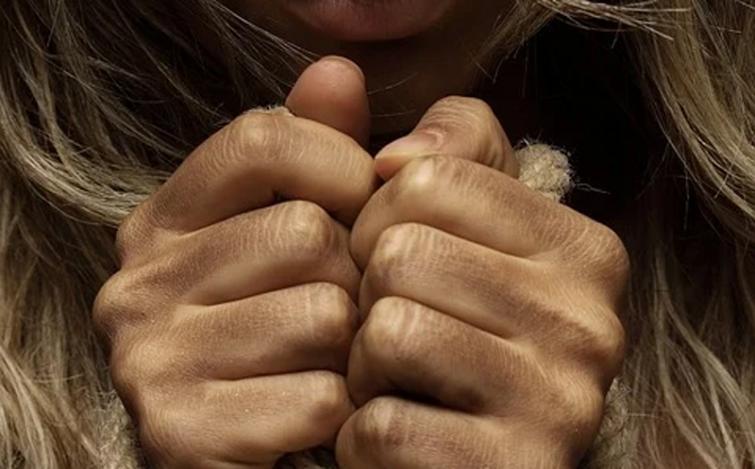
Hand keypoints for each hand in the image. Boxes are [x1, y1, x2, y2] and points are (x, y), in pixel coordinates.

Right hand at [93, 57, 375, 467]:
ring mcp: (147, 359)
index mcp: (165, 219)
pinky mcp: (181, 433)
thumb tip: (337, 70)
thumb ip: (324, 147)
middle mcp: (136, 280)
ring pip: (323, 314)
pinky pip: (319, 397)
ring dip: (350, 347)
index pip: (264, 136)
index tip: (359, 209)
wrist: (275, 451)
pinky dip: (340, 410)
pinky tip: (311, 415)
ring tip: (323, 363)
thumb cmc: (303, 328)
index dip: (340, 166)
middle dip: (350, 278)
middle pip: (307, 233)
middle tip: (334, 316)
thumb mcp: (315, 226)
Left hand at [336, 97, 628, 467]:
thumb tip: (395, 154)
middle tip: (393, 332)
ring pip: (390, 330)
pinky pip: (382, 425)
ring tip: (396, 381)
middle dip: (368, 296)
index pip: (429, 178)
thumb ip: (447, 153)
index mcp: (582, 249)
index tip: (395, 261)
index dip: (377, 219)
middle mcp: (590, 322)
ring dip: (363, 365)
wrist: (469, 457)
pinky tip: (401, 436)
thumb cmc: (451, 326)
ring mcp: (562, 405)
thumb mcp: (465, 228)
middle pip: (402, 254)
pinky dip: (362, 436)